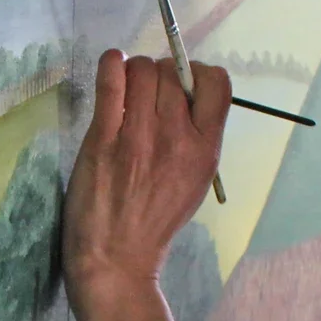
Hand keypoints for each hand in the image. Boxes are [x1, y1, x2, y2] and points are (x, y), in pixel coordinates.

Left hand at [64, 49, 229, 298]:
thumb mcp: (196, 180)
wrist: (116, 257)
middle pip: (173, 71)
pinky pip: (110, 81)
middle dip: (160, 72)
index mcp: (206, 148)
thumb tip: (186, 92)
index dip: (197, 73)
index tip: (180, 85)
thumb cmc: (156, 218)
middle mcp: (177, 137)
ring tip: (127, 89)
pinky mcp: (103, 138)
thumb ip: (198, 137)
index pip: (217, 83)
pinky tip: (112, 66)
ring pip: (142, 69)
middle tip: (146, 92)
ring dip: (134, 70)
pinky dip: (111, 64)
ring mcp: (139, 136)